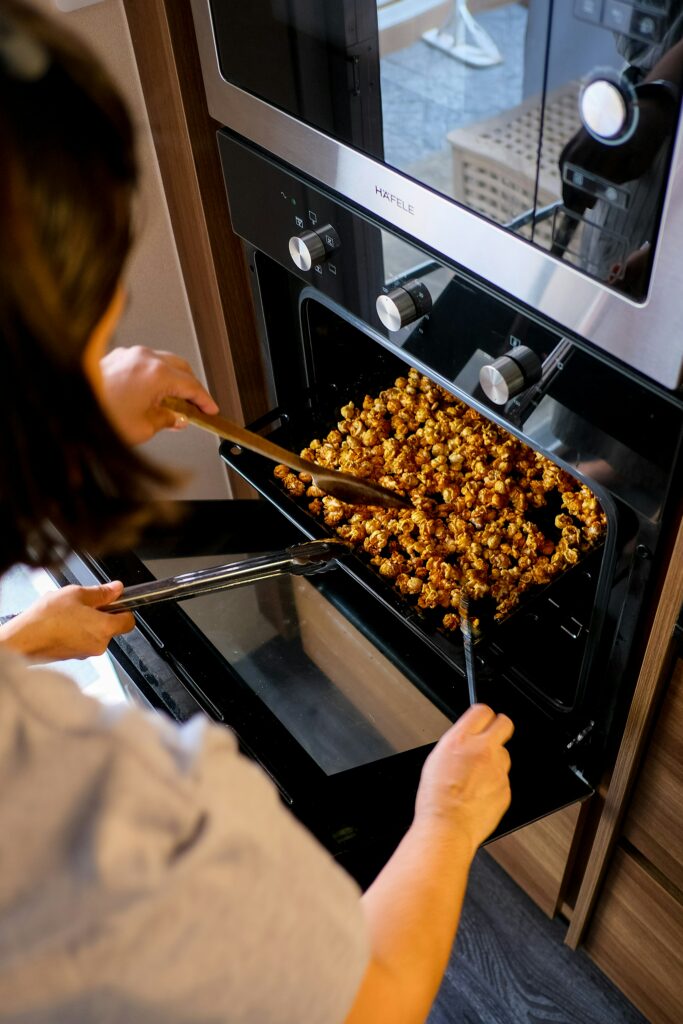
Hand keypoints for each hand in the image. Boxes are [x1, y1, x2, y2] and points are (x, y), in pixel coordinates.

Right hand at [0, 583, 134, 660]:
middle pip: (111, 627)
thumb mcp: (76, 594)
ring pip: (95, 634)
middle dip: (101, 615)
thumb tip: (116, 589)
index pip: (129, 622)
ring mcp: (86, 652)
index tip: (115, 602)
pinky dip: (77, 632)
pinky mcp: (73, 656)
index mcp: (105, 628)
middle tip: (85, 604)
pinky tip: (62, 623)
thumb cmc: (47, 618)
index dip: (124, 609)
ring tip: (69, 613)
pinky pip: (82, 641)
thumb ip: (100, 592)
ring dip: (87, 623)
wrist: (23, 639)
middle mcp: (99, 644)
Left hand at [99, 346, 218, 445]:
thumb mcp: (144, 427)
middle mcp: (144, 358)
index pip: (192, 386)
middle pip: (182, 368)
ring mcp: (129, 354)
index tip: (211, 410)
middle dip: (191, 387)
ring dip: (172, 380)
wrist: (68, 407)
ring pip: (163, 362)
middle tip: (194, 408)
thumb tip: (177, 418)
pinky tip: (151, 393)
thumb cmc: (100, 415)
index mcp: (156, 374)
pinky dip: (154, 375)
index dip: (205, 400)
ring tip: (171, 403)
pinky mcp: (116, 357)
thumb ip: (167, 419)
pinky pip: (144, 362)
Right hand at [413, 703, 512, 854]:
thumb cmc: (436, 799)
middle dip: (500, 726)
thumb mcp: (436, 759)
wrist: (448, 827)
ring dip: (495, 759)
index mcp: (461, 740)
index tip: (483, 718)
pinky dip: (495, 782)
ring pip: (504, 754)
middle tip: (493, 733)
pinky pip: (504, 778)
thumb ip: (457, 744)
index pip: (482, 710)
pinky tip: (480, 792)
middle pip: (504, 723)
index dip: (483, 713)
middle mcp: (483, 750)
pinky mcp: (506, 788)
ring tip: (478, 775)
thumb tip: (467, 738)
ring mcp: (497, 769)